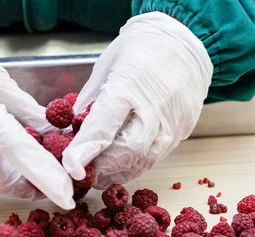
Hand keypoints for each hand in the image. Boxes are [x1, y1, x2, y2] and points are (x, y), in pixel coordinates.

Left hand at [62, 12, 212, 188]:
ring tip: (104, 174)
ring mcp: (172, 121)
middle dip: (103, 168)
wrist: (184, 43)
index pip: (102, 128)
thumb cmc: (139, 50)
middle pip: (127, 152)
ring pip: (145, 160)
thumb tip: (74, 133)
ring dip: (121, 172)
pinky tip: (125, 165)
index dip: (83, 153)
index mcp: (127, 86)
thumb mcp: (105, 67)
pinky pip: (159, 155)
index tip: (70, 167)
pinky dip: (138, 165)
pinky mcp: (183, 129)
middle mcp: (154, 107)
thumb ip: (90, 102)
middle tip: (87, 174)